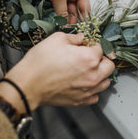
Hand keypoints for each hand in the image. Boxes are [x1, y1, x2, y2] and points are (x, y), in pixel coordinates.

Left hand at [0, 0, 89, 22]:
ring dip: (62, 17)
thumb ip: (62, 10)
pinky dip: (54, 13)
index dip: (82, 19)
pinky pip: (54, 6)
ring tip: (60, 28)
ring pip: (64, 8)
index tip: (79, 31)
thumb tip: (65, 24)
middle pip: (74, 8)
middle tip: (68, 32)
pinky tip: (53, 21)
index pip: (84, 6)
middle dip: (71, 19)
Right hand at [0, 33, 114, 111]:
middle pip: (110, 66)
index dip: (93, 44)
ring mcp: (88, 90)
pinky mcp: (80, 101)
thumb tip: (81, 38)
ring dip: (100, 74)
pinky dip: (92, 89)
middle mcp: (93, 75)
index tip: (86, 45)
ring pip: (106, 82)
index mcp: (89, 58)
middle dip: (102, 59)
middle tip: (90, 56)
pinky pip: (95, 96)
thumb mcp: (57, 39)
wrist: (27, 84)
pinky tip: (83, 83)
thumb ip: (74, 37)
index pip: (101, 48)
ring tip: (88, 70)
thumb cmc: (40, 62)